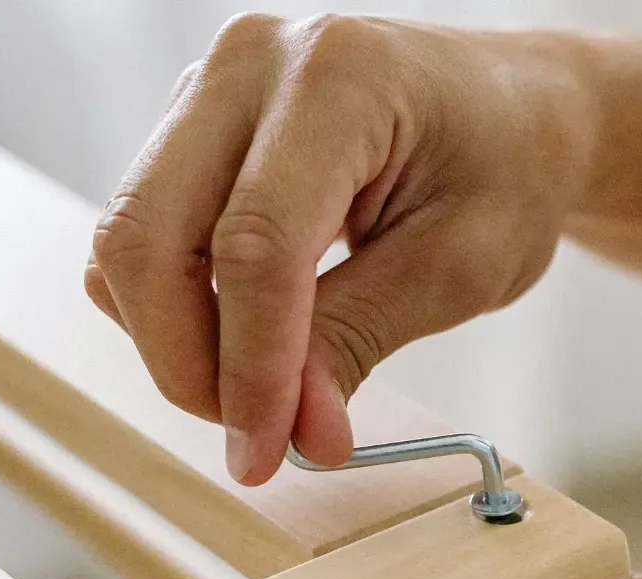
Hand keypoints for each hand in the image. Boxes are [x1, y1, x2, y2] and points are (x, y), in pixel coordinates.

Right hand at [85, 14, 589, 483]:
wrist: (514, 111)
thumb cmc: (506, 167)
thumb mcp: (460, 267)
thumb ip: (360, 340)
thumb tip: (293, 434)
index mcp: (340, 78)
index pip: (255, 243)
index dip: (251, 364)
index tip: (266, 451)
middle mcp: (251, 64)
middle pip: (150, 236)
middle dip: (187, 360)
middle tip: (255, 435)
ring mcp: (208, 88)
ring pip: (128, 242)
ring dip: (176, 341)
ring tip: (263, 386)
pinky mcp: (188, 126)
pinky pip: (142, 234)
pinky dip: (175, 307)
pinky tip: (244, 335)